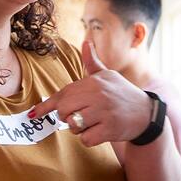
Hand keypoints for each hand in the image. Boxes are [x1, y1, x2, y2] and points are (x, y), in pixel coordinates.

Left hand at [29, 41, 150, 146]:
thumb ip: (93, 62)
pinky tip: (101, 131)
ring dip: (79, 128)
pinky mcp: (110, 128)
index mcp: (94, 81)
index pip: (63, 94)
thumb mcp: (109, 76)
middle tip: (80, 115)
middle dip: (66, 117)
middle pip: (64, 111)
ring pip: (73, 125)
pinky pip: (86, 139)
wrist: (147, 113)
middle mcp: (98, 94)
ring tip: (93, 122)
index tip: (33, 114)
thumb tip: (86, 42)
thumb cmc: (122, 94)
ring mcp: (104, 111)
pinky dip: (89, 138)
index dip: (46, 106)